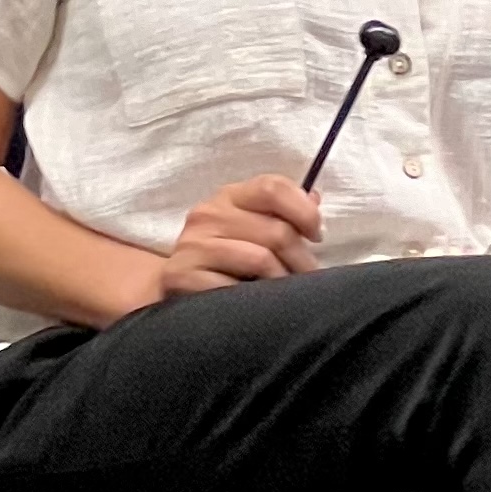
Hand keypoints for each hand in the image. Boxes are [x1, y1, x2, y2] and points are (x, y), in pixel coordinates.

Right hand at [153, 175, 321, 300]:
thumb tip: (314, 199)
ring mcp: (193, 245)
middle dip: (302, 259)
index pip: (273, 187)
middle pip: (276, 231)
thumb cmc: (224, 255)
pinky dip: (254, 300)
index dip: (304, 211)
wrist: (174, 283)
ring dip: (282, 281)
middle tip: (306, 276)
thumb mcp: (250, 224)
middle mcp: (208, 214)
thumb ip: (281, 211)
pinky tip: (256, 304)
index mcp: (229, 195)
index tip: (316, 235)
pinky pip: (234, 288)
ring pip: (261, 259)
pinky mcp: (182, 276)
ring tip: (286, 293)